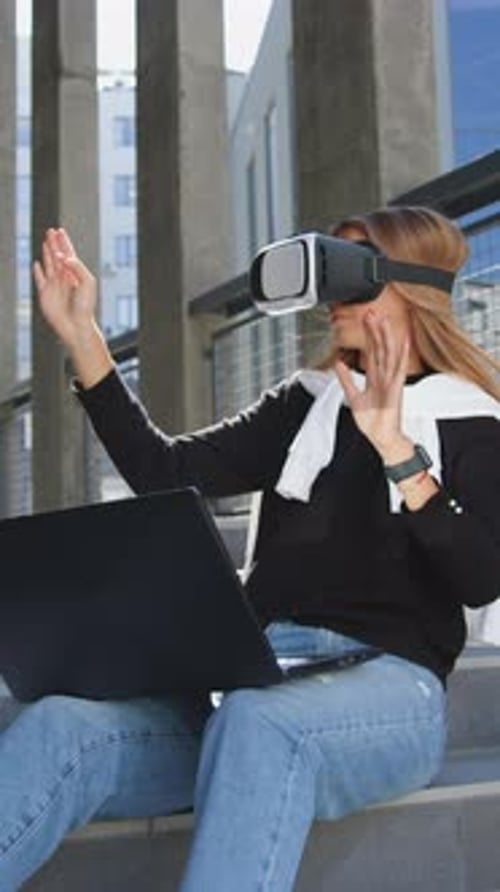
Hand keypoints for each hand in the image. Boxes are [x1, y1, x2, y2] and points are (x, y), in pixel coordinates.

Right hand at [33, 228, 96, 348]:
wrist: (75, 326)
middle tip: (50, 231)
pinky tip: (36, 264)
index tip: (60, 231)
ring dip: (47, 253)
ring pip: (49, 264)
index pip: (69, 254)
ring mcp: (54, 285)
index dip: (64, 242)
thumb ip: (76, 267)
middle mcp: (65, 278)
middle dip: (54, 243)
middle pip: (58, 256)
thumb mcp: (87, 282)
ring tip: (45, 241)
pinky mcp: (45, 294)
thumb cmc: (85, 307)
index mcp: (76, 275)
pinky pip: (39, 279)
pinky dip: (37, 271)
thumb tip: (63, 257)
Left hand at [334, 311, 412, 461]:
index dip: (368, 335)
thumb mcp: (353, 397)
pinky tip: (404, 340)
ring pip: (389, 353)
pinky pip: (399, 368)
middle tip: (372, 312)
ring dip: (386, 336)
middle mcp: (384, 377)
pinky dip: (402, 353)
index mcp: (374, 378)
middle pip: (380, 348)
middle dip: (376, 330)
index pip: (371, 351)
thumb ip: (346, 379)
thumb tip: (338, 364)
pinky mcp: (396, 388)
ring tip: (384, 319)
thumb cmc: (372, 421)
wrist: (381, 437)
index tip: (365, 320)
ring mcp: (391, 381)